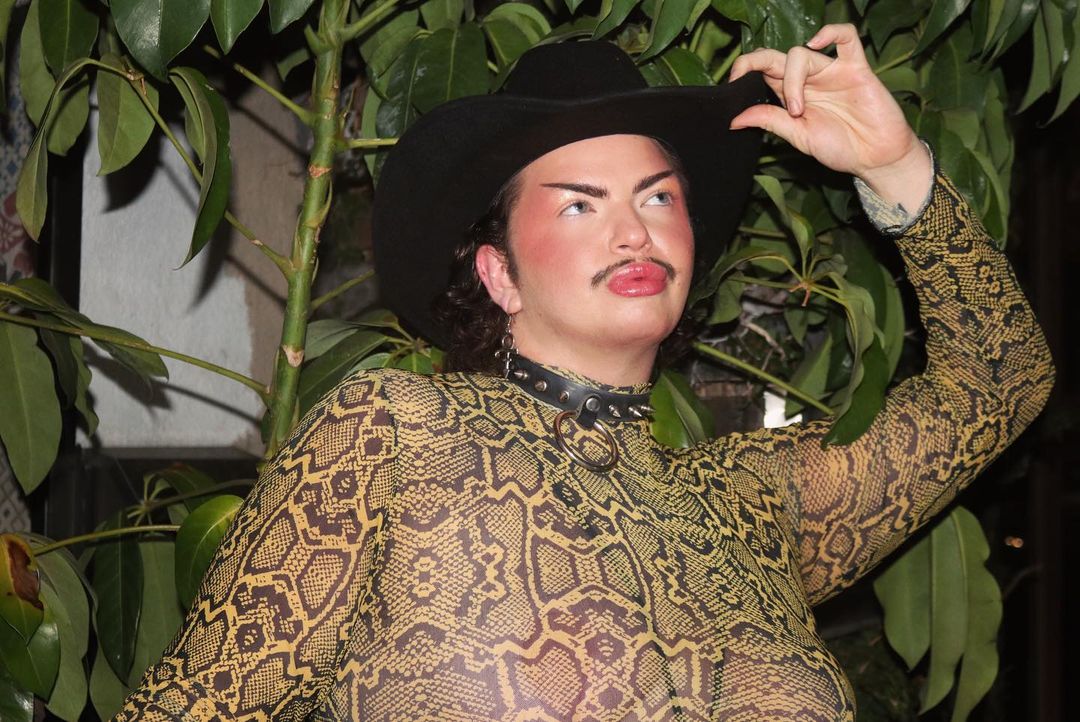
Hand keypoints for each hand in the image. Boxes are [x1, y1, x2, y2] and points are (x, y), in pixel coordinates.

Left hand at [729, 24, 931, 210]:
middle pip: (776, 57)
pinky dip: (830, 32)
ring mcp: (831, 71)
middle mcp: (808, 79)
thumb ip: (770, 122)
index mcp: (791, 94)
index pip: (763, 70)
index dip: (745, 69)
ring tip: (798, 110)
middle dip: (755, 63)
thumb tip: (735, 120)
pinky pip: (846, 38)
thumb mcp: (798, 137)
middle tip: (742, 79)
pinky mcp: (856, 68)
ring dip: (792, 79)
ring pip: (801, 53)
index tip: (732, 83)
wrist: (875, 158)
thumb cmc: (841, 147)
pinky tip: (818, 44)